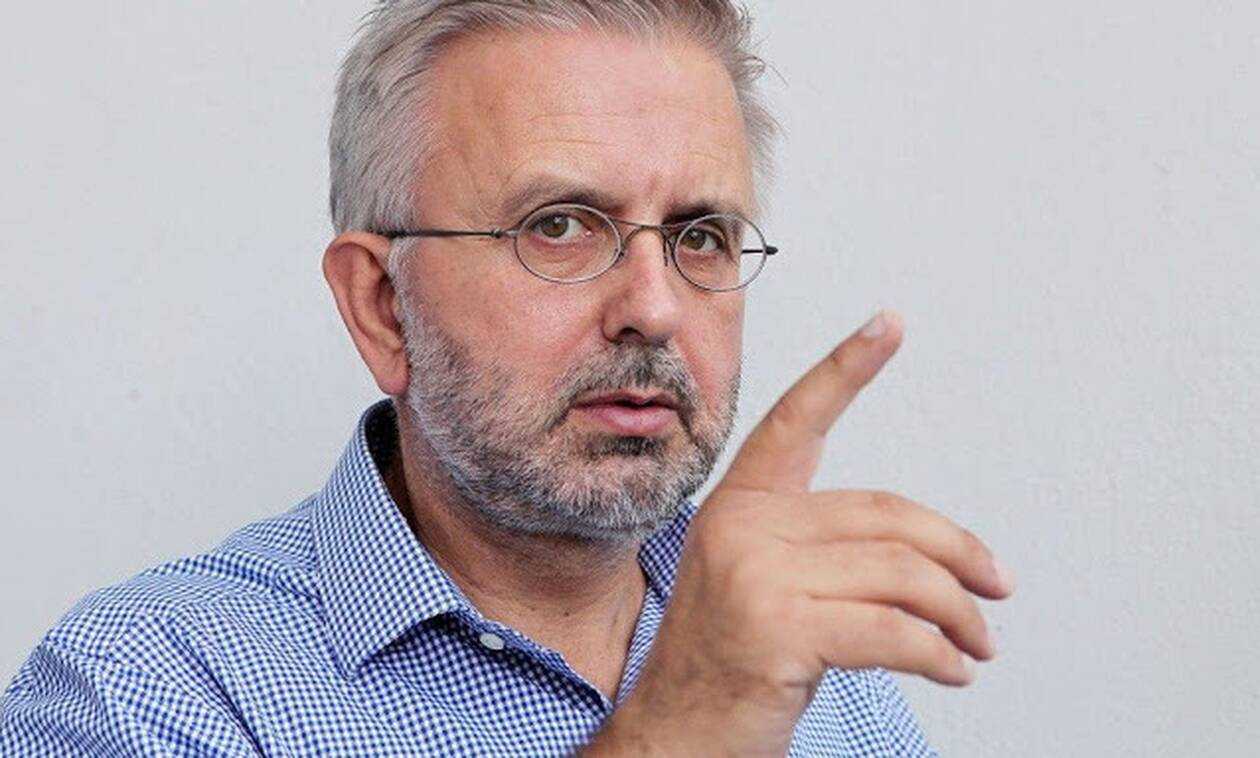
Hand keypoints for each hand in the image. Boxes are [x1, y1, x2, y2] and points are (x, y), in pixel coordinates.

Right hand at [581, 310, 1014, 755]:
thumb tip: (930, 557)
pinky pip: (895, 631)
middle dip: (959, 557)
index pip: (796, 421)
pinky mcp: (776, 627)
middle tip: (996, 589)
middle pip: (887, 516)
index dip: (846, 368)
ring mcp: (754, 573)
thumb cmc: (725, 665)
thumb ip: (822, 550)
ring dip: (959, 615)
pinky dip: (940, 654)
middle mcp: (741, 525)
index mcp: (739, 505)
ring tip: (976, 646)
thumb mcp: (763, 587)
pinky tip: (952, 670)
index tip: (888, 323)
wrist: (674, 737)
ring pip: (901, 574)